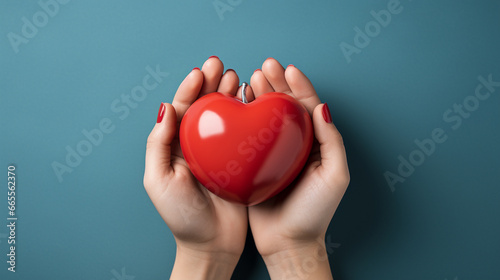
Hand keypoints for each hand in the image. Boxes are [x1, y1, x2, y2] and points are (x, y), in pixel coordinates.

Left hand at [143, 57, 249, 279]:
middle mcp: (199, 145)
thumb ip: (158, 144)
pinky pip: (243, 132)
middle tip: (220, 66)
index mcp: (177, 147)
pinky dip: (246, 114)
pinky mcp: (241, 161)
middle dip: (210, 83)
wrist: (212, 245)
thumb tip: (165, 108)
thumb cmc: (182, 217)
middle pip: (204, 106)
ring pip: (225, 115)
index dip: (190, 88)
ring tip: (236, 76)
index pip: (182, 109)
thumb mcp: (159, 181)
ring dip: (228, 93)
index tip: (200, 72)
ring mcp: (221, 152)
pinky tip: (250, 99)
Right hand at [248, 58, 349, 278]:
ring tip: (250, 78)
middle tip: (264, 67)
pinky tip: (238, 104)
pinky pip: (248, 136)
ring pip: (265, 116)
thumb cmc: (315, 212)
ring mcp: (271, 153)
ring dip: (259, 95)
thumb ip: (332, 142)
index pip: (307, 107)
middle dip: (276, 83)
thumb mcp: (334, 177)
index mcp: (314, 144)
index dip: (298, 85)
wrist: (288, 242)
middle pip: (284, 106)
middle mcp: (293, 144)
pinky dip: (244, 117)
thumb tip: (322, 106)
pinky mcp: (253, 164)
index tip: (288, 69)